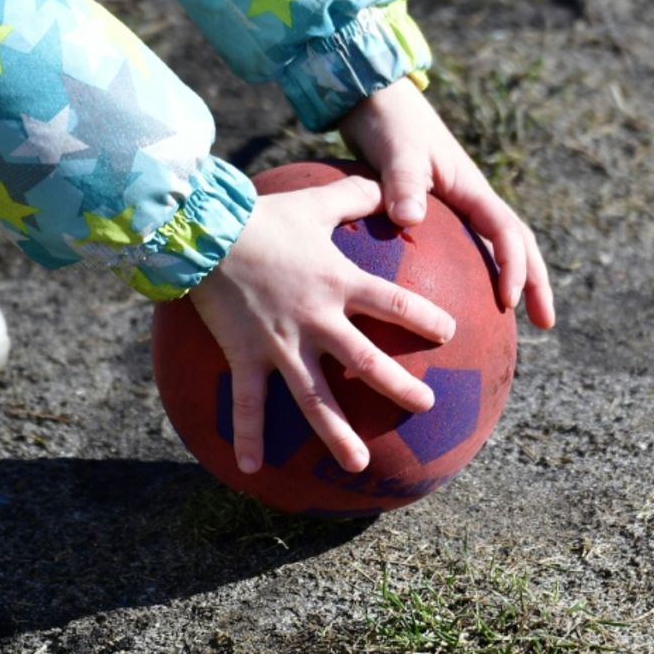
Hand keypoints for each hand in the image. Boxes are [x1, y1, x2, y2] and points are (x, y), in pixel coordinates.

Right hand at [188, 176, 456, 474]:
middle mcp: (317, 320)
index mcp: (338, 283)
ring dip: (337, 433)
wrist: (204, 231)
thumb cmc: (262, 216)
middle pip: (366, 360)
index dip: (424, 319)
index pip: (394, 304)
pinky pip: (248, 403)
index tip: (448, 334)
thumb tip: (386, 183)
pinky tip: (252, 470)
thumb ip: (355, 196)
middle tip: (426, 406)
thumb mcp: (314, 203)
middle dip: (399, 387)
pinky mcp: (245, 356)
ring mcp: (281, 343)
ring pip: (315, 397)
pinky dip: (248, 438)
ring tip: (359, 465)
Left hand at [337, 78, 556, 329]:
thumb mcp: (395, 151)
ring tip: (507, 323)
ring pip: (494, 249)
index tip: (510, 300)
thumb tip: (410, 219)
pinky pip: (460, 250)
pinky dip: (466, 276)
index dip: (515, 266)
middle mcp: (472, 200)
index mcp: (472, 189)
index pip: (507, 232)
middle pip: (517, 245)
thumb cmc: (387, 122)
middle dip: (535, 283)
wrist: (373, 99)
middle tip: (545, 324)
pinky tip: (443, 305)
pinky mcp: (435, 212)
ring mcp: (457, 207)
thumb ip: (402, 182)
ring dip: (509, 281)